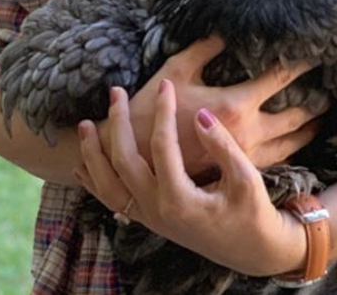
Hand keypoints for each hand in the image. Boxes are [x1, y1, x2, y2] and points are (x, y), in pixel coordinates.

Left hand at [76, 80, 307, 277]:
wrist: (250, 250)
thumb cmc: (253, 213)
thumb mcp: (245, 178)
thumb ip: (221, 146)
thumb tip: (200, 114)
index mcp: (179, 199)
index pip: (162, 146)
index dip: (164, 111)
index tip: (166, 86)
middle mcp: (156, 210)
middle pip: (124, 162)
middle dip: (118, 123)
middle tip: (116, 93)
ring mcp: (149, 218)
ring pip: (107, 185)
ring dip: (93, 154)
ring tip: (85, 125)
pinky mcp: (149, 220)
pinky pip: (112, 202)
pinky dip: (94, 182)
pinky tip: (83, 167)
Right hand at [107, 35, 320, 177]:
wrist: (133, 161)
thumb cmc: (151, 111)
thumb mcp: (176, 70)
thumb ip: (205, 47)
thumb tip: (226, 28)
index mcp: (235, 105)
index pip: (280, 78)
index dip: (301, 64)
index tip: (318, 53)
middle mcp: (248, 133)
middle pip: (297, 116)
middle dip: (317, 103)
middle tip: (333, 92)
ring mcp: (246, 156)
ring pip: (292, 144)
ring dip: (309, 130)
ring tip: (321, 120)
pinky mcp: (238, 172)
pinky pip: (275, 161)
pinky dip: (290, 150)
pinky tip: (294, 145)